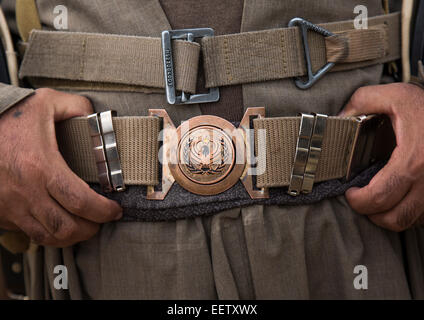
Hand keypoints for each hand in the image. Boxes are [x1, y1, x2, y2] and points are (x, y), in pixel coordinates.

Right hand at [0, 88, 121, 246]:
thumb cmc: (4, 116)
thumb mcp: (45, 102)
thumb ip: (77, 107)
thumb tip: (97, 119)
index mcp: (40, 166)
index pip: (81, 202)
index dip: (104, 211)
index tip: (115, 210)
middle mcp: (24, 191)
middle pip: (66, 228)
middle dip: (91, 229)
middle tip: (101, 220)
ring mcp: (9, 205)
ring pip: (47, 236)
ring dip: (70, 236)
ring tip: (84, 225)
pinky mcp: (0, 212)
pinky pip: (28, 232)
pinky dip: (48, 233)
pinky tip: (58, 221)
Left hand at [340, 83, 423, 231]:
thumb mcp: (395, 95)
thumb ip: (362, 101)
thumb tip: (339, 118)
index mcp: (413, 160)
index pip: (379, 197)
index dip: (358, 201)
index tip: (351, 193)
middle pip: (395, 218)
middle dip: (371, 213)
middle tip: (361, 200)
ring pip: (411, 221)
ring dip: (390, 216)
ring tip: (378, 200)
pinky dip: (408, 212)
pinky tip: (399, 197)